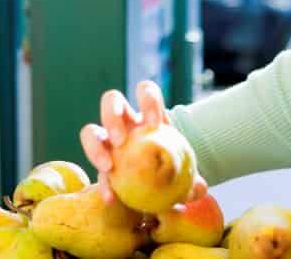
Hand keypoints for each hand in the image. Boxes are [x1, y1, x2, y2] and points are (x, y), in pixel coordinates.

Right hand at [80, 80, 207, 204]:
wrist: (162, 187)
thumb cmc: (176, 171)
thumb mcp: (188, 175)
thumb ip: (194, 182)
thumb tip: (200, 188)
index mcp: (149, 115)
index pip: (146, 92)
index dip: (148, 101)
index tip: (155, 124)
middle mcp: (126, 122)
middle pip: (111, 100)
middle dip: (112, 115)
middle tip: (121, 140)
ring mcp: (108, 140)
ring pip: (90, 130)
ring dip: (95, 145)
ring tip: (108, 165)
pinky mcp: (101, 164)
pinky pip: (95, 171)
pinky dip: (103, 185)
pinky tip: (112, 198)